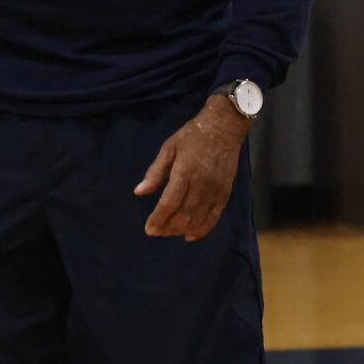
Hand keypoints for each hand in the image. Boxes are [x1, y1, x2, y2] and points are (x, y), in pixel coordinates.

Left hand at [133, 96, 250, 238]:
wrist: (224, 127)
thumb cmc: (192, 136)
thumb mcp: (169, 147)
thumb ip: (155, 171)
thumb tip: (139, 192)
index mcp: (185, 171)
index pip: (169, 203)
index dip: (158, 219)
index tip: (149, 229)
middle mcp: (201, 183)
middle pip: (183, 215)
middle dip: (167, 227)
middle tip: (156, 231)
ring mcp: (215, 189)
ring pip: (197, 219)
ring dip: (181, 230)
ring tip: (169, 232)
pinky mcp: (225, 192)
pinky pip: (214, 217)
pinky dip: (202, 229)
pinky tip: (190, 235)